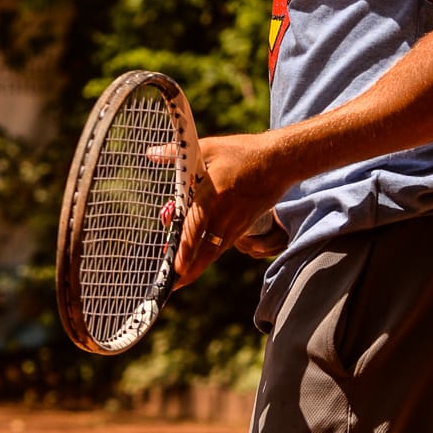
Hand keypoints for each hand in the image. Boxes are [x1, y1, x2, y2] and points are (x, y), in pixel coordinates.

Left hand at [173, 132, 283, 286]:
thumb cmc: (244, 152)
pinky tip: (199, 263)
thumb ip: (178, 154)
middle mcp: (226, 212)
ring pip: (215, 251)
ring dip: (198, 267)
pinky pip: (224, 244)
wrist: (280, 162)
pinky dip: (210, 256)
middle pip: (206, 248)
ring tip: (181, 280)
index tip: (177, 266)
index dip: (186, 246)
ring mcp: (237, 221)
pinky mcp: (244, 225)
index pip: (196, 224)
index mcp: (214, 192)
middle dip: (189, 269)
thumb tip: (151, 154)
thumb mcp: (209, 148)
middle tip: (173, 285)